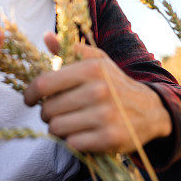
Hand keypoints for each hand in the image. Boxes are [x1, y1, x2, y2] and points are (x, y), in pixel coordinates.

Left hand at [23, 32, 170, 153]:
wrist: (150, 110)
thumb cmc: (114, 83)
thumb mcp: (97, 61)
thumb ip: (69, 50)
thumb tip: (46, 36)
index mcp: (91, 68)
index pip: (44, 83)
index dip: (30, 94)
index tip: (30, 99)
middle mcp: (99, 90)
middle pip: (48, 109)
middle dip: (47, 112)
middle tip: (57, 111)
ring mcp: (105, 116)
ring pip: (57, 128)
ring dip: (58, 128)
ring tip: (69, 122)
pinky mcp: (109, 139)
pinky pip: (72, 144)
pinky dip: (73, 141)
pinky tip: (83, 133)